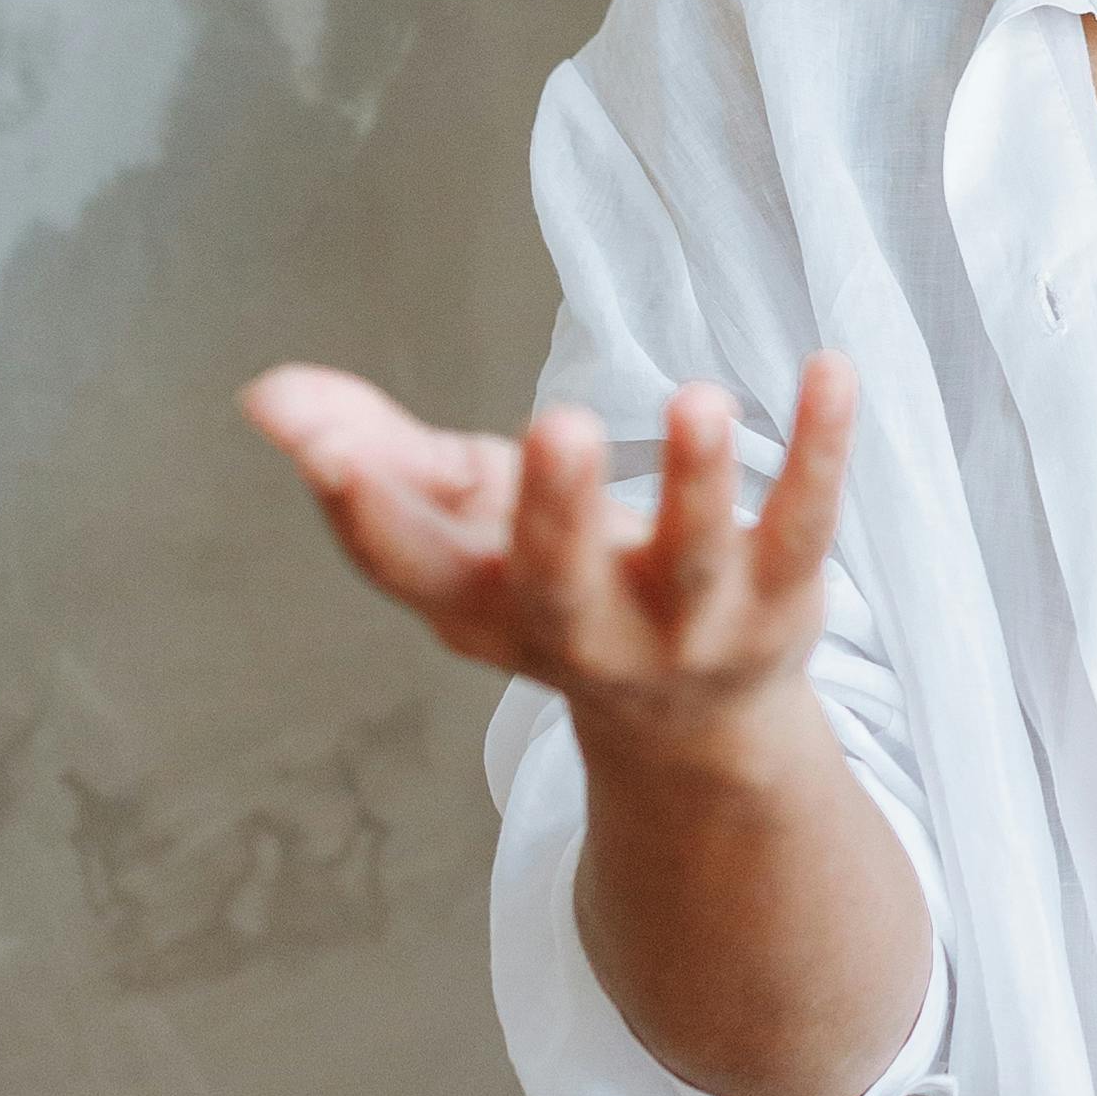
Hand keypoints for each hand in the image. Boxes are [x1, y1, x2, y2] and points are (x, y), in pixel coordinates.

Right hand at [243, 354, 858, 744]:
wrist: (695, 724)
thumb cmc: (553, 585)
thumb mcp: (460, 526)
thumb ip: (369, 454)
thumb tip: (265, 395)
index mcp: (484, 607)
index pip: (412, 570)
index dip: (366, 514)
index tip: (330, 450)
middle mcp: (585, 632)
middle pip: (561, 581)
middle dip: (558, 507)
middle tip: (557, 424)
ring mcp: (690, 627)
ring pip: (695, 558)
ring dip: (698, 480)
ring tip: (702, 399)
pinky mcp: (783, 600)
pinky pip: (806, 524)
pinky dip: (822, 451)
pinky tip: (832, 371)